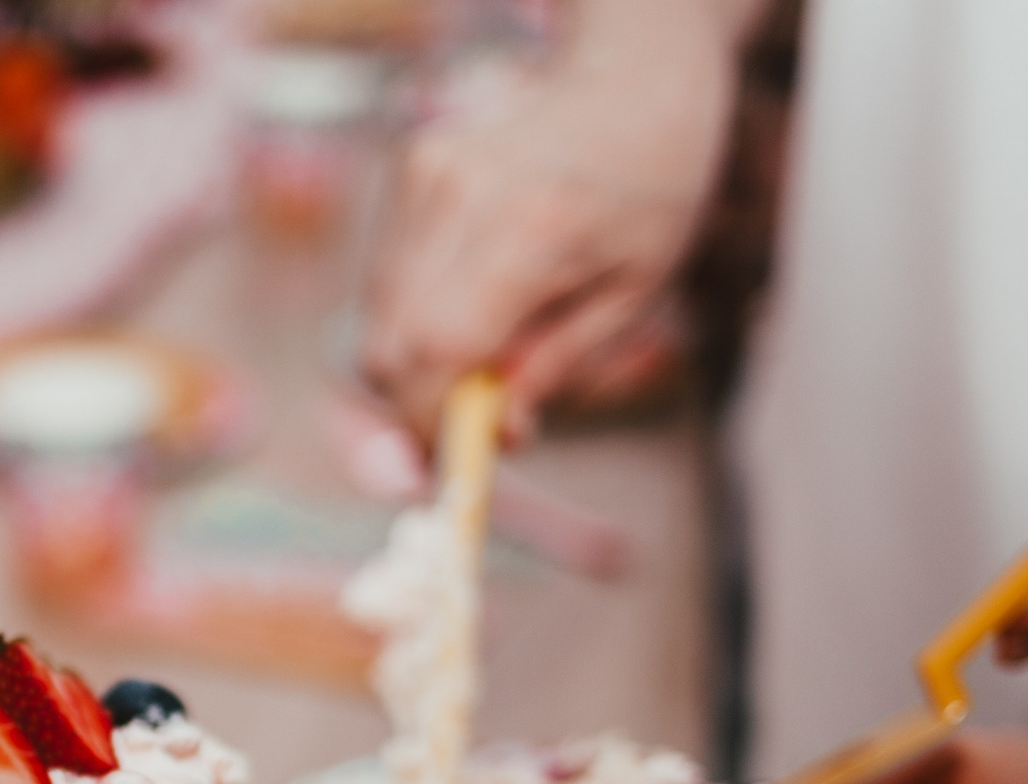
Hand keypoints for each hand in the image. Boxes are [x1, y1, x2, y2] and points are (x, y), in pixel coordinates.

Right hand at [359, 34, 736, 444]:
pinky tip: (473, 299)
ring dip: (416, 360)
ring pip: (377, 317)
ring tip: (484, 350)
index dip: (432, 421)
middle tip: (468, 424)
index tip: (455, 459)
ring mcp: (426, 175)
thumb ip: (554, 366)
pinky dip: (416, 314)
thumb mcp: (631, 295)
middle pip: (387, 344)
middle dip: (415, 404)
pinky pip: (387, 278)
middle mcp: (462, 196)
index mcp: (532, 229)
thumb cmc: (651, 190)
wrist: (633, 81)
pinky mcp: (410, 170)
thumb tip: (492, 432)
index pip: (437, 349)